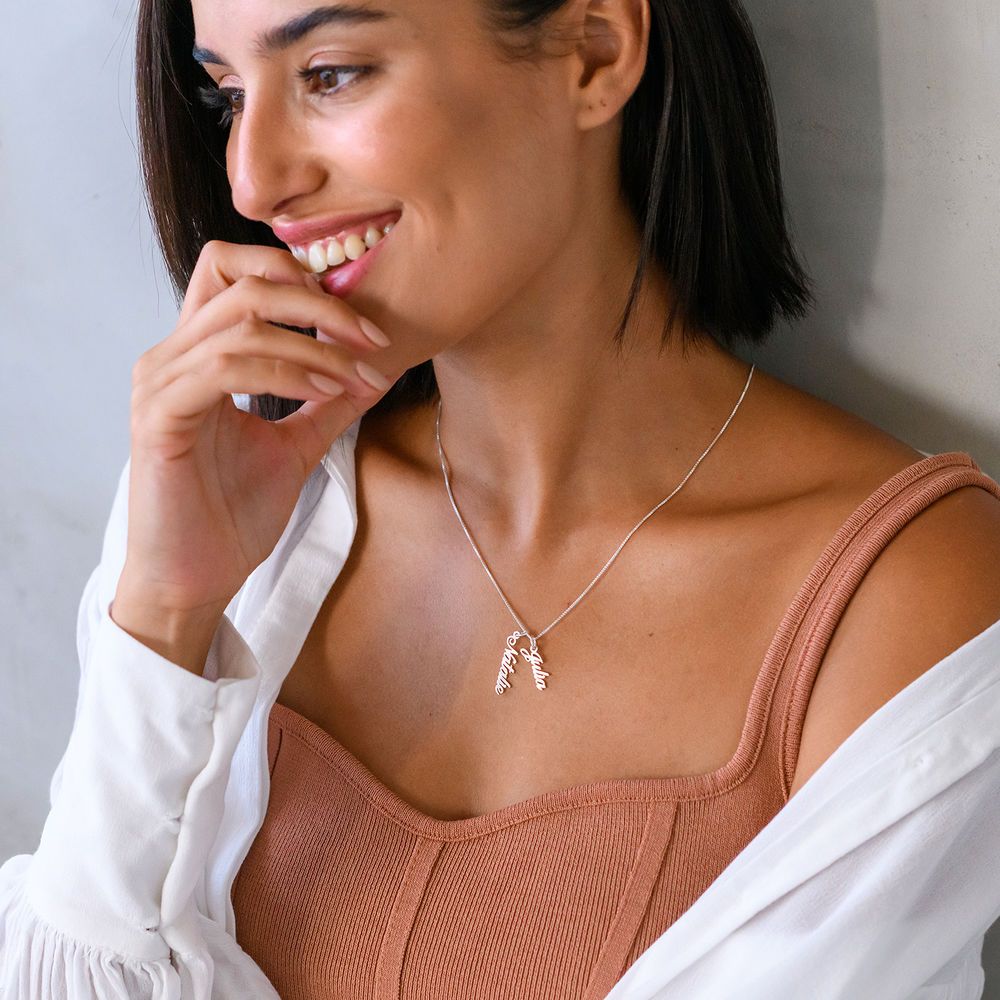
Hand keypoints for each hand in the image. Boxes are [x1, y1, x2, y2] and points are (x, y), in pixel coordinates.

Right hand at [115, 239, 399, 617]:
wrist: (196, 578)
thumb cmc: (232, 513)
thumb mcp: (297, 445)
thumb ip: (328, 403)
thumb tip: (377, 370)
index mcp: (200, 355)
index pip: (236, 272)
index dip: (301, 279)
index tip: (362, 325)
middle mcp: (173, 357)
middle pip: (244, 283)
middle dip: (319, 303)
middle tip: (372, 337)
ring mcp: (162, 384)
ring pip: (241, 324)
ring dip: (313, 344)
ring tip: (356, 374)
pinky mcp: (160, 417)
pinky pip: (224, 368)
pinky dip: (284, 373)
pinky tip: (324, 391)